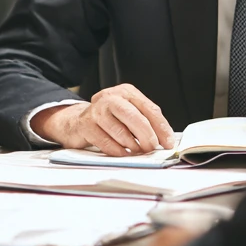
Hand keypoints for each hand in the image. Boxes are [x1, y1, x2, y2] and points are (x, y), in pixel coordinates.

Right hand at [30, 84, 175, 156]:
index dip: (161, 128)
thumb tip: (165, 139)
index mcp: (126, 92)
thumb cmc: (107, 119)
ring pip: (120, 132)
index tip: (169, 142)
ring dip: (132, 145)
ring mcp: (96, 111)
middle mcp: (110, 98)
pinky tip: (123, 153)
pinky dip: (118, 151)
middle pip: (135, 117)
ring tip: (137, 150)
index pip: (149, 109)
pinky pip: (106, 142)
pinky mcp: (85, 126)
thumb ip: (145, 121)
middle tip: (152, 147)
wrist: (76, 121)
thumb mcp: (128, 113)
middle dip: (147, 136)